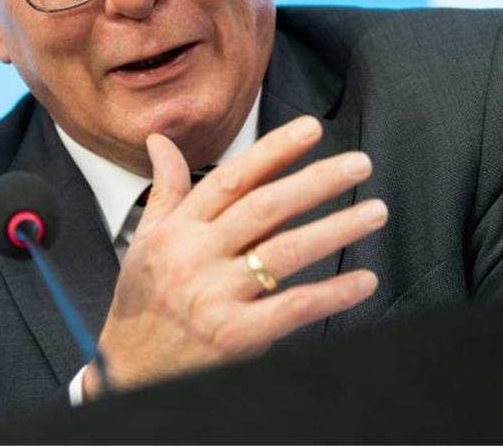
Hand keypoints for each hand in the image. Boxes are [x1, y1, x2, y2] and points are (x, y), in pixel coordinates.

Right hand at [83, 115, 386, 399]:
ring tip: (375, 211)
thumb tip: (160, 141)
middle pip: (266, 207)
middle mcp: (196, 256)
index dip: (274, 150)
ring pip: (286, 251)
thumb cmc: (142, 306)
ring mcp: (216, 296)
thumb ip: (165, 190)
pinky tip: (364, 280)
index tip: (311, 128)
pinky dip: (333, 293)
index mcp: (177, 229)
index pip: (232, 179)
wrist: (128, 373)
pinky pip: (294, 307)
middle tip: (360, 164)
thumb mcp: (145, 242)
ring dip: (337, 228)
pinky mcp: (236, 335)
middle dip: (317, 181)